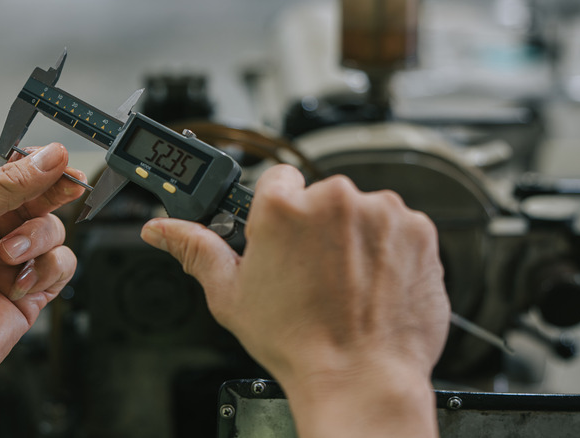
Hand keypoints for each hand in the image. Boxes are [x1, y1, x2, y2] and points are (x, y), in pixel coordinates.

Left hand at [0, 143, 83, 435]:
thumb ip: (8, 183)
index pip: (10, 171)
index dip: (36, 164)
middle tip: (69, 185)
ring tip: (9, 256)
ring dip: (37, 239)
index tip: (58, 158)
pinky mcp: (32, 291)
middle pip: (39, 197)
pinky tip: (20, 284)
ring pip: (54, 231)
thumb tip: (48, 157)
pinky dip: (47, 271)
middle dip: (53, 192)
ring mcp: (13, 261)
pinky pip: (62, 266)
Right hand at [140, 164, 449, 436]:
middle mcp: (334, 198)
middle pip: (320, 197)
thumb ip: (195, 249)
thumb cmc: (298, 343)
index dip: (277, 212)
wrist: (362, 378)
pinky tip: (371, 283)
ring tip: (343, 282)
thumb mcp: (231, 296)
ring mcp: (381, 212)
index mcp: (282, 206)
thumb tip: (161, 230)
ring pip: (359, 212)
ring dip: (352, 237)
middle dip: (315, 226)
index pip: (276, 180)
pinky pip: (395, 228)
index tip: (282, 237)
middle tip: (311, 270)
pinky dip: (386, 249)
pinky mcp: (418, 230)